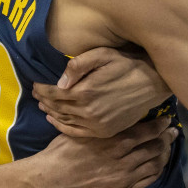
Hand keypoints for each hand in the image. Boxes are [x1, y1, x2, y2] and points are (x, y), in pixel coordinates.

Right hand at [25, 117, 176, 187]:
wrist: (48, 180)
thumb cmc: (62, 151)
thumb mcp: (83, 130)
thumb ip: (106, 125)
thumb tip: (123, 113)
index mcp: (113, 140)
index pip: (148, 131)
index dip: (161, 124)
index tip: (166, 119)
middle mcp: (122, 159)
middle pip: (156, 147)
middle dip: (167, 138)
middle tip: (172, 131)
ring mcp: (123, 177)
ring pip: (155, 164)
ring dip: (164, 154)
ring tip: (168, 146)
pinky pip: (147, 181)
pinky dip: (156, 171)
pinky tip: (157, 164)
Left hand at [33, 47, 170, 137]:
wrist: (153, 83)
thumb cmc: (128, 64)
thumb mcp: (103, 55)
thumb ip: (78, 65)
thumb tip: (60, 82)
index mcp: (85, 92)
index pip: (53, 93)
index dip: (41, 89)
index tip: (34, 84)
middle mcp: (88, 111)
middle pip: (57, 107)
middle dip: (44, 100)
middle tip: (36, 94)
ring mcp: (96, 124)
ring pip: (65, 120)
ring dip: (51, 113)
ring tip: (43, 106)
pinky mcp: (104, 131)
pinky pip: (77, 132)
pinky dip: (63, 127)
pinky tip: (56, 121)